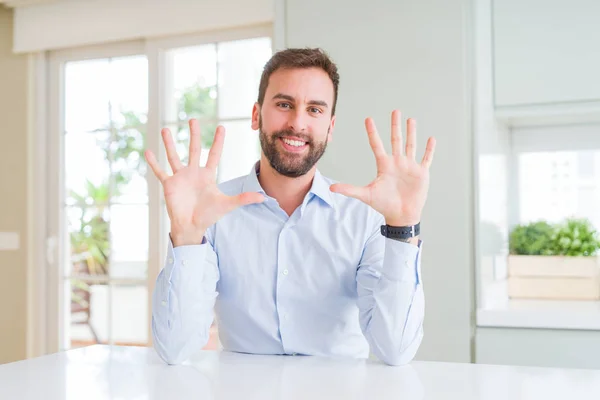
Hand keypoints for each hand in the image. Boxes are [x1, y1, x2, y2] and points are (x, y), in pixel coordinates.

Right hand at [144, 119, 264, 245]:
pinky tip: (148, 152)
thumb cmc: (209, 215)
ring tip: (165, 129)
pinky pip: (160, 171)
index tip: (221, 127)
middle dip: (194, 134)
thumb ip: (244, 199)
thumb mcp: (227, 204)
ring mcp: (180, 177)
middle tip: (193, 119)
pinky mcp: (169, 185)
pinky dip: (154, 163)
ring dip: (169, 143)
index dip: (217, 142)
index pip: (213, 154)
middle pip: (193, 149)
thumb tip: (263, 197)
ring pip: (174, 156)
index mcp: (207, 175)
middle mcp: (193, 172)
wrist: (192, 226)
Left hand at [330, 110, 435, 227]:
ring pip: (411, 145)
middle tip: (395, 111)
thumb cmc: (383, 205)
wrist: (401, 216)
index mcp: (384, 165)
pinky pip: (426, 158)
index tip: (368, 119)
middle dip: (395, 126)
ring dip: (411, 133)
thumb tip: (331, 188)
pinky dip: (429, 149)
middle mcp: (397, 162)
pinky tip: (431, 139)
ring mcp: (409, 167)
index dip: (372, 132)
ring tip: (411, 120)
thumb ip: (349, 189)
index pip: (376, 145)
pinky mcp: (421, 173)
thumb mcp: (365, 195)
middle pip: (396, 140)